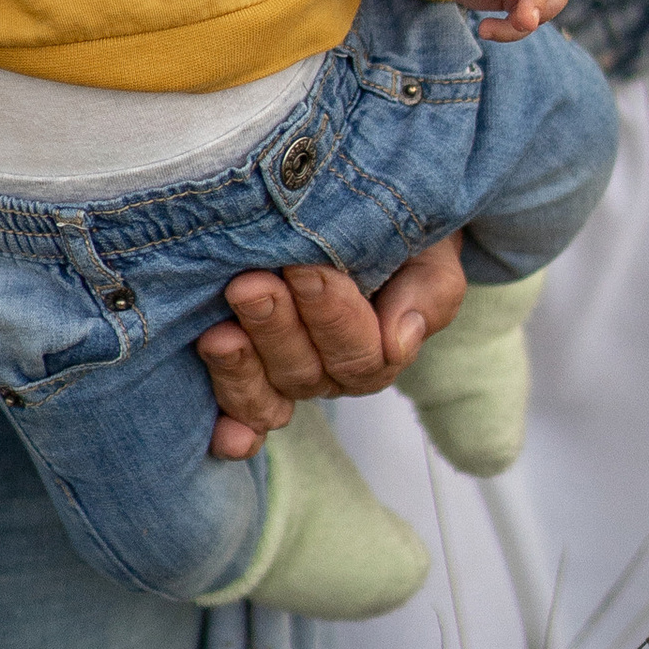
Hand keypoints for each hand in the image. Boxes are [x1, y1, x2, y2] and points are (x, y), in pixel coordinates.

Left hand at [197, 237, 468, 458]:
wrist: (367, 211)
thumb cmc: (400, 237)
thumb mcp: (429, 257)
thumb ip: (426, 296)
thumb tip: (399, 342)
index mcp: (378, 350)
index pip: (359, 351)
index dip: (331, 312)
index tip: (305, 268)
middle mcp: (329, 371)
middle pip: (305, 371)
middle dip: (276, 328)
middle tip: (250, 286)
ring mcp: (286, 377)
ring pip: (268, 392)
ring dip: (242, 369)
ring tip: (219, 336)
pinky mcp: (247, 377)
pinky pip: (243, 416)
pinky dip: (234, 427)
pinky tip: (226, 437)